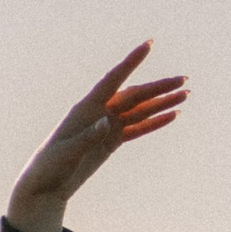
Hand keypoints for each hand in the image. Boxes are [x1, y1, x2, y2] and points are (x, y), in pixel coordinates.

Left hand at [9, 42, 188, 231]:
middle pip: (135, 95)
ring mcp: (107, 126)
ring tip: (185, 95)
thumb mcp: (67, 153)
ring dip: (162, 103)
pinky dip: (154, 123)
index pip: (113, 79)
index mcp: (86, 108)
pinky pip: (137, 129)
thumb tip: (107, 122)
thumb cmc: (49, 166)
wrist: (45, 187)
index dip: (131, 62)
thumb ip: (87, 137)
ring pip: (140, 110)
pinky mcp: (111, 141)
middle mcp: (99, 112)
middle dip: (159, 87)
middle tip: (183, 80)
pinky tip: (171, 116)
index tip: (149, 45)